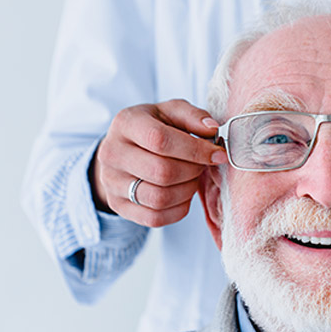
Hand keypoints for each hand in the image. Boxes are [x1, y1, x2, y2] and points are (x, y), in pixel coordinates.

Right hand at [91, 99, 227, 226]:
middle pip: (162, 172)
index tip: (218, 154)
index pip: (160, 140)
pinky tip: (182, 193)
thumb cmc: (153, 129)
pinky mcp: (119, 206)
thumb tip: (212, 129)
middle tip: (202, 165)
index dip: (196, 149)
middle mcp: (112, 153)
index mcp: (126, 124)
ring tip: (191, 177)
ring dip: (187, 190)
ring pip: (159, 198)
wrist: (122, 150)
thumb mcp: (170, 113)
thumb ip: (193, 116)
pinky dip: (178, 208)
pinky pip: (155, 218)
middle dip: (193, 170)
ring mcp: (112, 183)